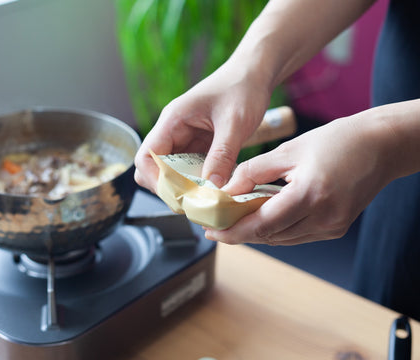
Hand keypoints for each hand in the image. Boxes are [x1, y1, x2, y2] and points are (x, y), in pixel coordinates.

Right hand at [134, 58, 271, 193]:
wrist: (254, 73)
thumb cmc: (243, 88)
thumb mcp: (234, 123)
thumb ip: (222, 155)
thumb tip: (212, 189)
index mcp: (172, 120)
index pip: (146, 157)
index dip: (156, 181)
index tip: (179, 196)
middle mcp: (173, 131)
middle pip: (153, 168)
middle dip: (169, 188)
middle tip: (194, 202)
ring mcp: (184, 139)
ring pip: (171, 172)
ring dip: (185, 187)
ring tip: (206, 198)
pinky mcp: (198, 145)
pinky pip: (190, 170)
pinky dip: (198, 181)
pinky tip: (215, 187)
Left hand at [204, 113, 395, 244]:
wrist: (381, 146)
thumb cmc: (337, 141)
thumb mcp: (288, 150)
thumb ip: (253, 171)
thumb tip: (227, 189)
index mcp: (309, 195)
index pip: (261, 225)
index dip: (232, 232)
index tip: (211, 232)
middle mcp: (323, 217)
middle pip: (270, 236)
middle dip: (240, 233)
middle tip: (217, 225)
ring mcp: (332, 226)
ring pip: (283, 239)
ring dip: (257, 232)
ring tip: (235, 221)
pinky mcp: (336, 228)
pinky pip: (298, 235)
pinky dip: (277, 229)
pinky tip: (263, 217)